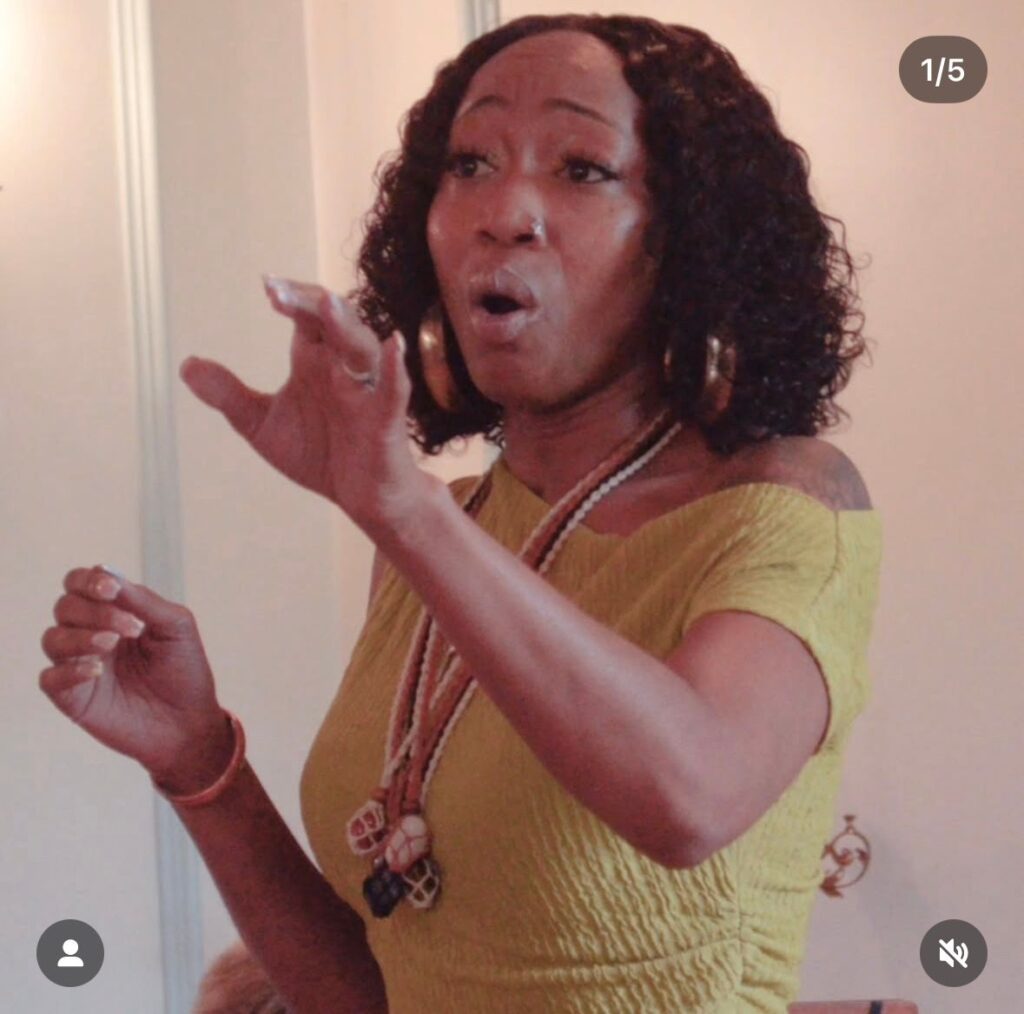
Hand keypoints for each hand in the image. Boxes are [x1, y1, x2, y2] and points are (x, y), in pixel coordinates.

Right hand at [38, 565, 228, 786]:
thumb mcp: (175, 627)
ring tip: (112, 644)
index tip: (111, 589)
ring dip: (80, 636)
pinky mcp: (74, 698)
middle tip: (131, 628)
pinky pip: (50, 679)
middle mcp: (90, 635)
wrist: (190, 723)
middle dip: (95, 611)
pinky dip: (68, 670)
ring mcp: (79, 666)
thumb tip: (109, 572)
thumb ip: (144, 601)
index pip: (81, 584)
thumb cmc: (185, 672)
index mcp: (113, 613)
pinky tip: (97, 670)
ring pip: (52, 639)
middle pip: (66, 607)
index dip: (89, 581)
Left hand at [178, 276, 436, 533]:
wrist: (362, 497)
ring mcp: (366, 391)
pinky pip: (393, 390)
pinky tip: (393, 346)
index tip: (265, 285)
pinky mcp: (386, 420)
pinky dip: (394, 369)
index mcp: (315, 360)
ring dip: (346, 326)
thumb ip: (229, 394)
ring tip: (329, 307)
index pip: (306, 315)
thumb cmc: (321, 453)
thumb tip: (187, 365)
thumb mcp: (263, 424)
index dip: (289, 297)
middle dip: (309, 303)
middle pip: (333, 319)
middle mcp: (342, 367)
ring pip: (362, 348)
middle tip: (278, 292)